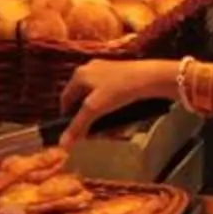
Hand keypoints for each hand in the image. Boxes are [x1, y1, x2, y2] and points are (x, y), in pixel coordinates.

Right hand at [60, 56, 176, 147]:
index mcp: (79, 74)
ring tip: (104, 123)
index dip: (67, 116)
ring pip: (94, 96)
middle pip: (80, 97)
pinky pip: (107, 92)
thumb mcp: (95, 109)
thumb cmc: (118, 90)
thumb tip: (63, 145)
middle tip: (90, 129)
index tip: (73, 130)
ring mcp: (104, 69)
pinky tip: (116, 113)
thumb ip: (78, 126)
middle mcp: (89, 69)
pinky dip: (108, 104)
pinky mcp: (119, 73)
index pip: (65, 98)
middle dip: (84, 115)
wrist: (149, 77)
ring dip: (97, 111)